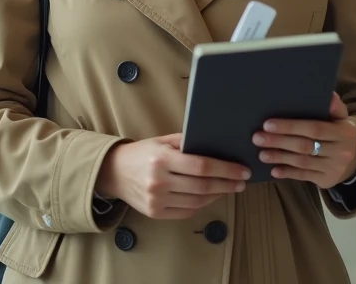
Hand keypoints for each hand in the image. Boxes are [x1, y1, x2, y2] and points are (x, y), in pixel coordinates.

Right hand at [95, 134, 249, 219]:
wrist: (114, 172)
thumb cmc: (143, 153)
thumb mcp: (162, 141)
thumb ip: (187, 143)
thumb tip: (218, 147)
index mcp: (162, 159)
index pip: (202, 166)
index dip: (226, 170)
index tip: (242, 170)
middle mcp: (159, 181)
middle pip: (203, 186)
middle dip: (227, 184)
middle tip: (241, 181)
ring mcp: (157, 200)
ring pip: (197, 201)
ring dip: (218, 195)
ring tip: (229, 188)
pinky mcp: (156, 213)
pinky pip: (187, 211)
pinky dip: (203, 204)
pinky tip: (211, 196)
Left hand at [254, 93, 355, 188]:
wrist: (353, 160)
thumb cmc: (338, 132)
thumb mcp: (341, 118)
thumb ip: (334, 107)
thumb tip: (328, 95)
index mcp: (344, 132)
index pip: (314, 129)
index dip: (290, 127)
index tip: (268, 124)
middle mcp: (341, 151)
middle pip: (305, 146)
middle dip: (279, 141)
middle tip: (257, 138)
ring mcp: (334, 168)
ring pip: (302, 162)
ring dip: (279, 157)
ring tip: (261, 153)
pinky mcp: (326, 180)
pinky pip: (304, 176)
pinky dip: (287, 173)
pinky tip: (273, 170)